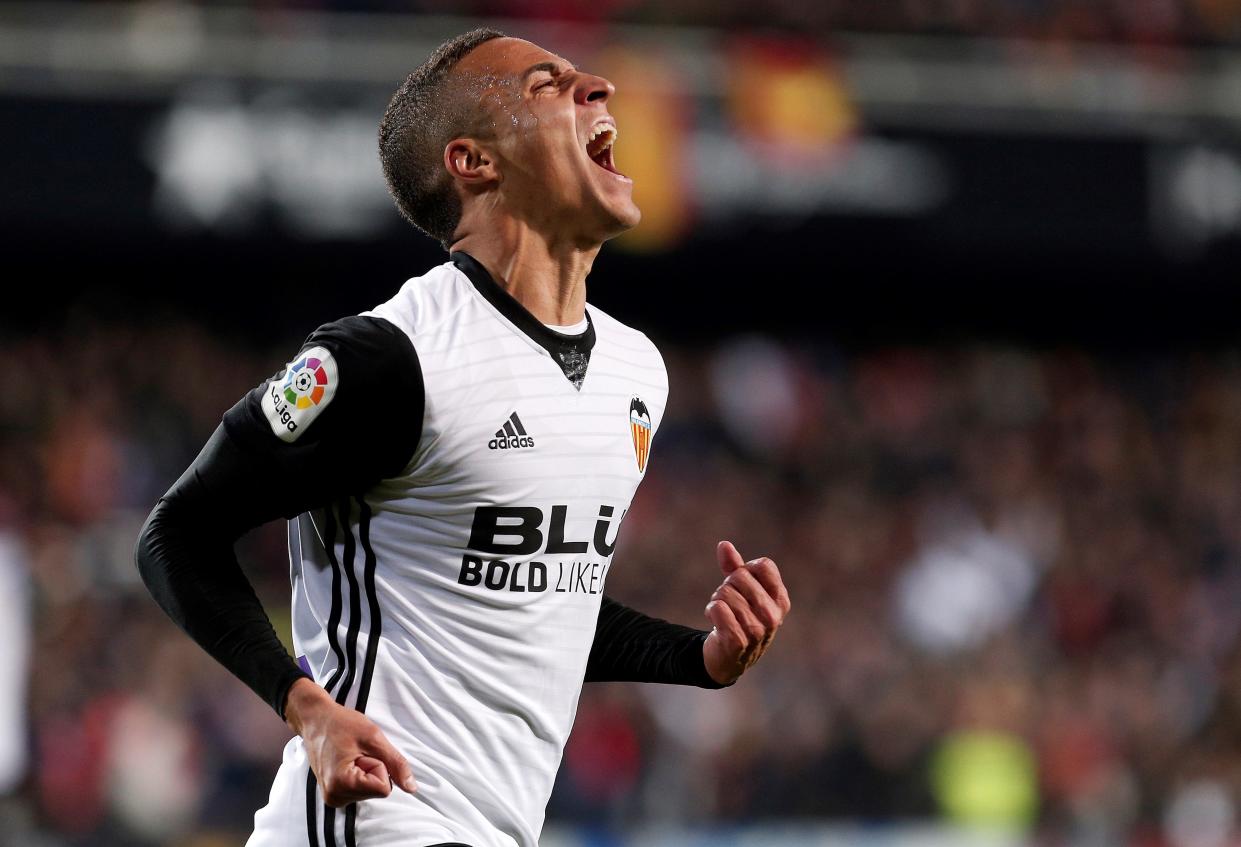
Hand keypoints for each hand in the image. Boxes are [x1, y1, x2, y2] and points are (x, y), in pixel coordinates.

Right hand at [284, 677, 416, 806]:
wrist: (316, 720)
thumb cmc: (340, 724)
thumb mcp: (374, 738)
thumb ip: (396, 764)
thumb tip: (411, 788)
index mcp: (341, 785)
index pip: (384, 788)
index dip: (379, 765)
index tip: (361, 751)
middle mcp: (335, 797)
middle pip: (378, 790)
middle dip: (373, 767)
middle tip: (354, 751)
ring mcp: (334, 798)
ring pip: (372, 790)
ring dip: (366, 770)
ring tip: (349, 754)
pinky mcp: (335, 794)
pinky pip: (363, 788)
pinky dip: (361, 773)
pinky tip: (346, 760)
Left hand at [703, 541, 790, 685]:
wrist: (728, 656)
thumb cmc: (738, 616)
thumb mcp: (740, 590)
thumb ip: (734, 566)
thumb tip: (724, 545)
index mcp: (780, 599)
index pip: (764, 565)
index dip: (745, 569)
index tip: (742, 585)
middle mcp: (773, 616)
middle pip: (740, 576)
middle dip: (726, 586)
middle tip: (729, 603)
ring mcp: (757, 631)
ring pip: (725, 593)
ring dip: (716, 601)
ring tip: (723, 615)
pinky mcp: (738, 642)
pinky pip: (718, 609)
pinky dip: (711, 611)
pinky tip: (716, 622)